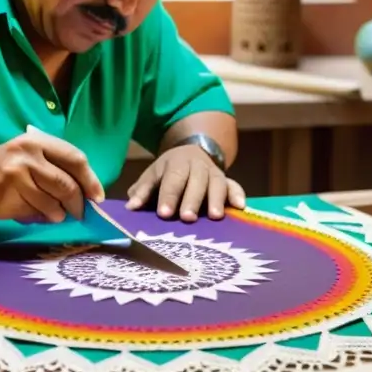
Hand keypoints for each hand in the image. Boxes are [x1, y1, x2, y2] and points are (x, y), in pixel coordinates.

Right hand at [0, 130, 103, 223]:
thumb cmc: (11, 166)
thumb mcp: (33, 154)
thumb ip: (58, 167)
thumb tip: (88, 193)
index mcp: (39, 141)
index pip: (75, 159)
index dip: (91, 179)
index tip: (97, 196)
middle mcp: (29, 155)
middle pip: (66, 184)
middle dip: (77, 203)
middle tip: (80, 213)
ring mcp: (17, 176)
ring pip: (52, 202)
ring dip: (58, 213)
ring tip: (56, 214)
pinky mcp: (9, 196)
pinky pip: (35, 212)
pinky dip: (42, 217)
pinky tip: (38, 213)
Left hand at [125, 144, 245, 221]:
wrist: (191, 153)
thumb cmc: (168, 172)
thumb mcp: (153, 176)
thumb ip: (142, 191)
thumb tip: (130, 207)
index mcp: (176, 163)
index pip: (172, 179)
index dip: (168, 196)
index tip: (164, 213)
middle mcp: (197, 166)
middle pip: (196, 182)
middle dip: (192, 200)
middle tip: (187, 218)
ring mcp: (214, 172)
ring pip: (217, 183)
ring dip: (217, 199)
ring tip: (215, 217)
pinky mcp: (227, 181)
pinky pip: (235, 186)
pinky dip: (238, 195)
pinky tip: (241, 207)